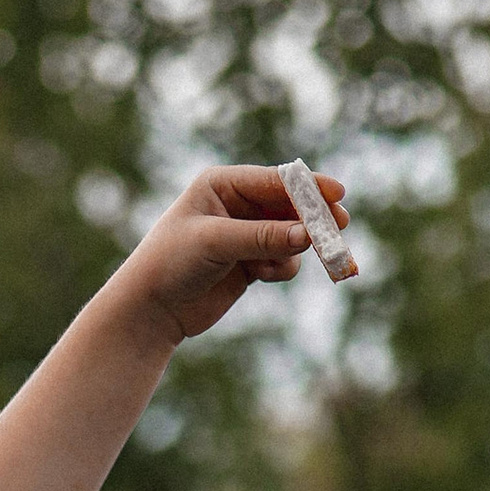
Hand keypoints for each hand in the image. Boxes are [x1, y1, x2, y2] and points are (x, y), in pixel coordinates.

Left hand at [126, 165, 349, 341]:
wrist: (150, 310)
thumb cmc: (171, 263)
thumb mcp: (216, 244)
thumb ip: (263, 237)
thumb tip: (307, 234)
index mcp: (222, 185)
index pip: (275, 180)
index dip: (308, 187)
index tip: (337, 195)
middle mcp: (236, 205)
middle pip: (290, 206)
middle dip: (312, 217)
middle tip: (339, 225)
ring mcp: (245, 235)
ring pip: (290, 235)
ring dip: (294, 248)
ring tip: (279, 265)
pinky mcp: (249, 263)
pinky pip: (283, 260)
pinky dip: (281, 268)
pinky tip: (263, 276)